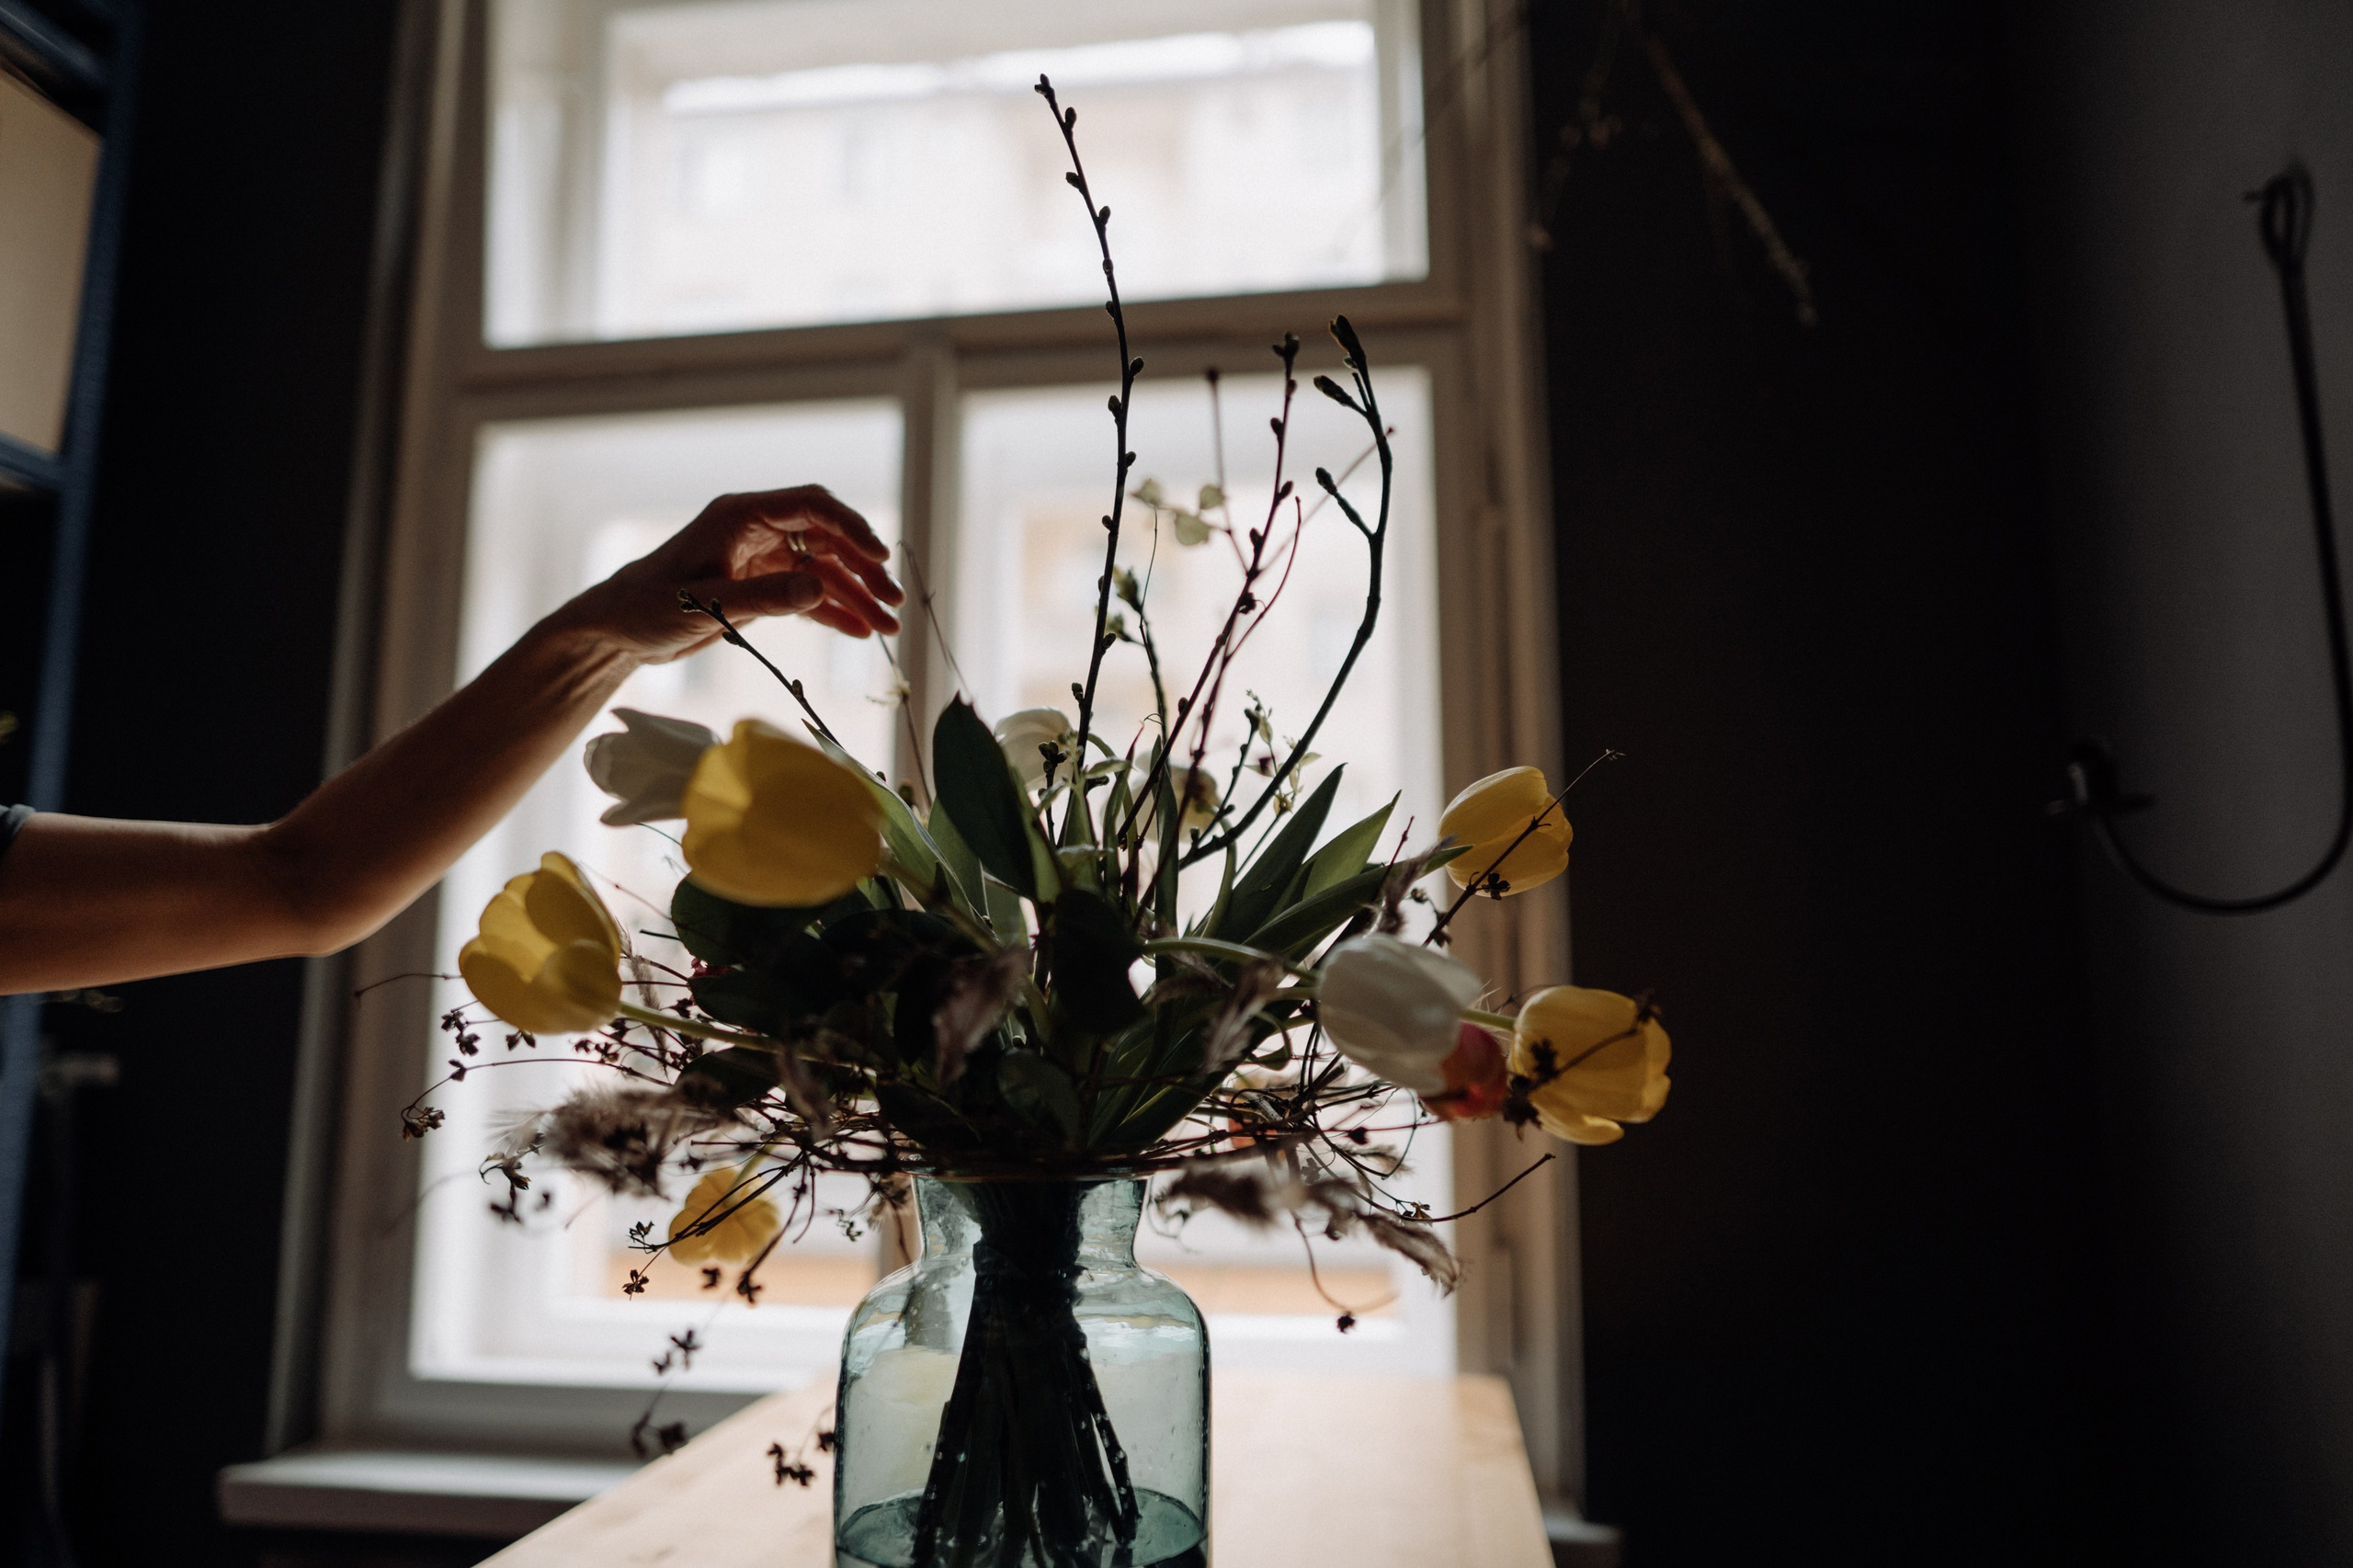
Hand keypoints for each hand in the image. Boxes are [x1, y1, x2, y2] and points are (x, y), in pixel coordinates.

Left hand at [549, 485, 904, 662]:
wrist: (618, 630)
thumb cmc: (648, 608)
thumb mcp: (705, 604)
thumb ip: (765, 596)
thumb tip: (821, 587)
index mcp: (741, 516)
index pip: (811, 507)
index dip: (851, 528)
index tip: (880, 558)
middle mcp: (757, 531)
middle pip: (827, 538)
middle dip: (864, 569)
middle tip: (894, 601)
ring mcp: (761, 559)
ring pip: (823, 569)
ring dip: (856, 595)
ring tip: (888, 628)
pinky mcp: (760, 587)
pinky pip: (807, 594)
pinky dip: (834, 612)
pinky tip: (860, 632)